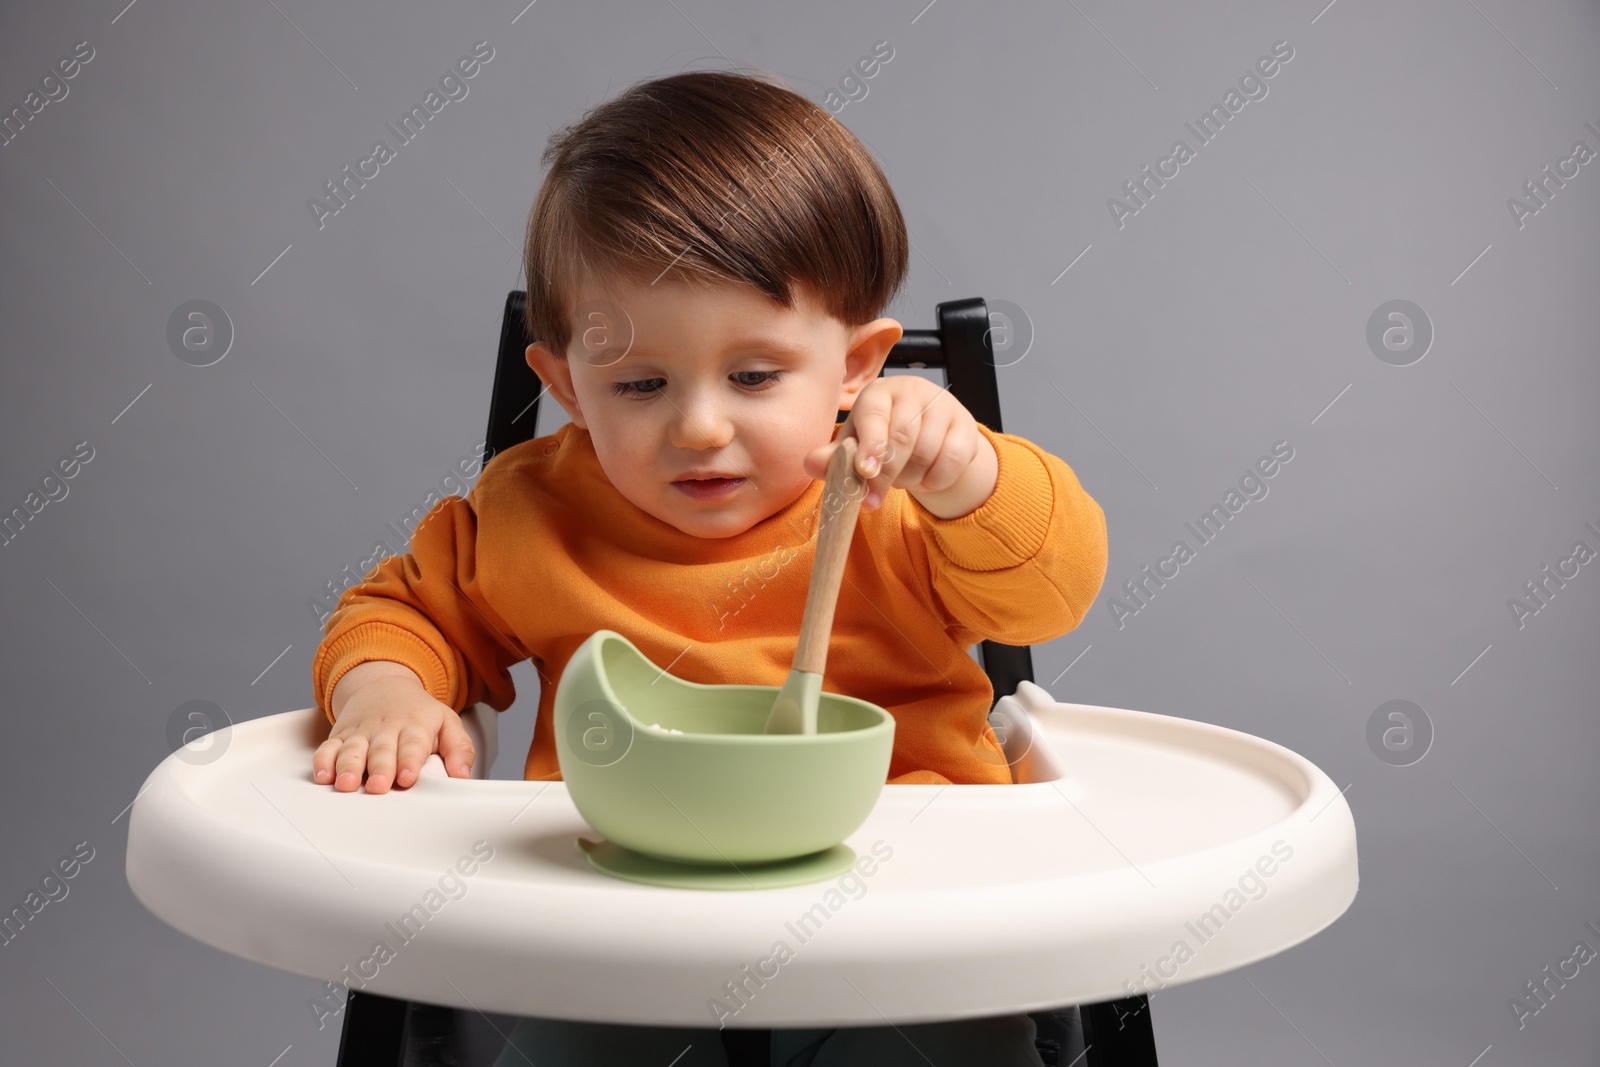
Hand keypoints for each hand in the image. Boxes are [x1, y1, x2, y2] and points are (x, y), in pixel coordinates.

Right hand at [313, 661, 475, 792]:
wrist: (383, 685)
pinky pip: (328, 748)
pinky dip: (323, 762)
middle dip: (379, 768)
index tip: (407, 778)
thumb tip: (464, 776)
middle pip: (381, 750)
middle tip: (378, 786)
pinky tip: (322, 776)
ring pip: (352, 750)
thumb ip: (459, 749)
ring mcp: (361, 733)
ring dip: (347, 767)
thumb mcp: (447, 723)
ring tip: (346, 784)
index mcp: (415, 726)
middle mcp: (386, 729)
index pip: (413, 744)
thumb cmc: (419, 713)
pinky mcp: (340, 736)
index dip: (410, 761)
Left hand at [804, 375, 998, 518]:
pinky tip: (925, 478)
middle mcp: (912, 392)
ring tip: (901, 479)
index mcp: (878, 393)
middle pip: (903, 436)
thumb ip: (834, 456)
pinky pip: (951, 462)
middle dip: (886, 475)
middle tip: (873, 499)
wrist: (930, 436)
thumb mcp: (856, 446)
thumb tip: (810, 464)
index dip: (870, 444)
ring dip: (910, 479)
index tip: (865, 471)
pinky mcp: (966, 425)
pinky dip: (935, 481)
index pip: (875, 414)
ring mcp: (943, 406)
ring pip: (927, 452)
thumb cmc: (884, 437)